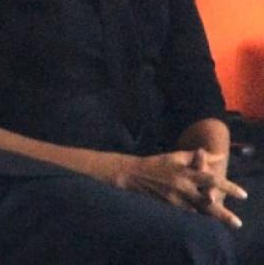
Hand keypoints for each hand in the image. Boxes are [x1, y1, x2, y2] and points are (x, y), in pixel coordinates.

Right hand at [113, 151, 245, 225]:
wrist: (136, 174)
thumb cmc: (159, 162)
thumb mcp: (178, 156)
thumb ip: (199, 156)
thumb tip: (220, 156)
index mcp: (186, 173)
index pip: (211, 180)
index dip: (228, 187)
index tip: (242, 195)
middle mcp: (183, 187)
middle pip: (208, 203)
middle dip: (223, 213)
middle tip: (237, 223)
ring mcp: (177, 198)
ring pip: (200, 211)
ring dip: (217, 217)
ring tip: (231, 223)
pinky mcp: (172, 205)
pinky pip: (190, 211)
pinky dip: (202, 213)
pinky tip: (212, 219)